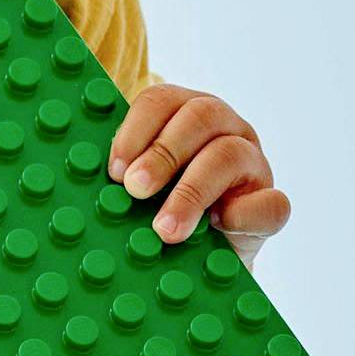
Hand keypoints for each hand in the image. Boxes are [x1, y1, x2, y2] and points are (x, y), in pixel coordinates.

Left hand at [108, 83, 290, 262]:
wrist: (204, 254)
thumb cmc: (159, 208)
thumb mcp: (137, 185)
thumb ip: (120, 172)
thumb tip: (84, 178)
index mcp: (185, 112)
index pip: (161, 101)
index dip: (134, 131)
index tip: (114, 171)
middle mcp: (224, 128)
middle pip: (200, 117)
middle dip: (162, 154)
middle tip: (135, 190)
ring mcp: (253, 163)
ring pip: (229, 154)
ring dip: (192, 191)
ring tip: (164, 229)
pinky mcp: (270, 203)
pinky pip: (270, 203)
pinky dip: (243, 214)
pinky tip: (217, 227)